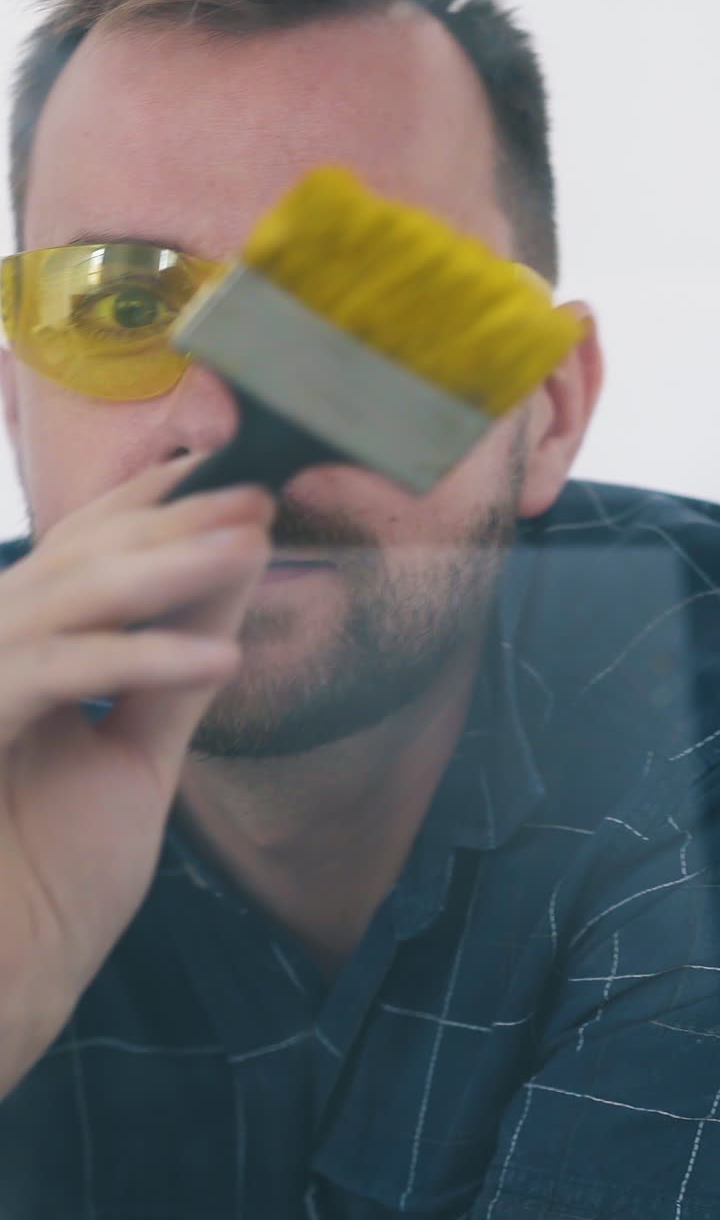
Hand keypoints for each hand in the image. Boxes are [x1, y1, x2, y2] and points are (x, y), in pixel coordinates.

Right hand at [0, 454, 274, 1098]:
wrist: (0, 989)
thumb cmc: (52, 885)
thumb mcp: (133, 763)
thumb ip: (169, 679)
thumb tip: (228, 596)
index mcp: (18, 658)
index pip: (82, 553)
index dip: (149, 505)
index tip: (227, 474)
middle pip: (76, 557)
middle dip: (171, 523)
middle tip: (258, 498)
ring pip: (64, 598)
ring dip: (164, 568)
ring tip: (252, 545)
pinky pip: (54, 671)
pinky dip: (140, 659)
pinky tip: (220, 656)